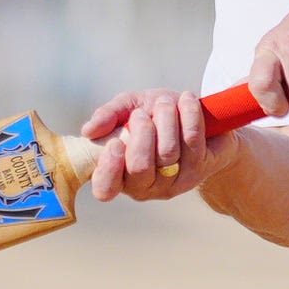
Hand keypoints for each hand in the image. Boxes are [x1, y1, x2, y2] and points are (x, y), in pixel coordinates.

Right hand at [81, 89, 237, 202]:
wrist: (199, 115)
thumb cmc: (157, 115)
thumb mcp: (130, 107)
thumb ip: (109, 115)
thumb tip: (89, 131)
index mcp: (120, 175)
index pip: (105, 189)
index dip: (108, 168)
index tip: (114, 142)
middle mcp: (146, 186)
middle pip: (140, 167)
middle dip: (141, 132)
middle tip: (142, 114)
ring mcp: (174, 182)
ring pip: (167, 153)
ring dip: (165, 118)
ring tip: (165, 102)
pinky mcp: (199, 170)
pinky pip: (192, 142)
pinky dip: (189, 114)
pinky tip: (186, 100)